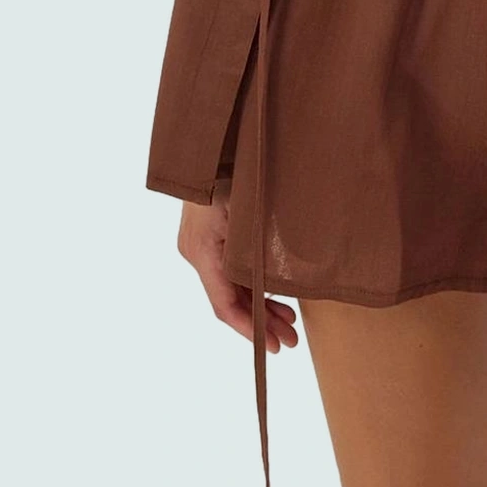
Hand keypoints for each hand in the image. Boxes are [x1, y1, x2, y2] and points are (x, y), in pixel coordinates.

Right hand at [177, 177, 298, 353]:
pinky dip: (250, 285)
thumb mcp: (250, 208)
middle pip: (229, 299)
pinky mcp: (206, 236)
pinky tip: (273, 294)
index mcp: (204, 251)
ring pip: (229, 286)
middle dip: (261, 322)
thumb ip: (259, 246)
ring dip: (258, 305)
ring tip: (289, 322)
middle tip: (290, 341)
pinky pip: (227, 270)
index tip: (272, 347)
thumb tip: (280, 282)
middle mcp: (196, 252)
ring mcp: (199, 245)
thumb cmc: (232, 169)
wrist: (209, 139)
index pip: (224, 305)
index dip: (250, 329)